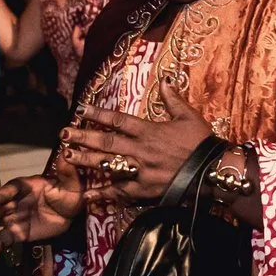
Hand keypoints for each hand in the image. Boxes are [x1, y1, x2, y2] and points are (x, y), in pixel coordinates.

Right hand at [0, 173, 83, 259]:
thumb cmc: (69, 193)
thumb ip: (67, 171)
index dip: (5, 192)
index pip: (13, 187)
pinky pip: (2, 241)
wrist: (70, 212)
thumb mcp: (71, 182)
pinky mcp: (15, 233)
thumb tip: (67, 154)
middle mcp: (15, 200)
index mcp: (26, 186)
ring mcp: (13, 217)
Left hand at [59, 87, 215, 205]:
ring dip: (85, 162)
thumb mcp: (189, 116)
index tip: (81, 109)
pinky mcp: (144, 190)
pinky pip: (119, 192)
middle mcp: (140, 150)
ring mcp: (140, 171)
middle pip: (105, 142)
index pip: (118, 120)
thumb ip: (173, 99)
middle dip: (82, 137)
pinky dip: (102, 195)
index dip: (98, 114)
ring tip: (66, 158)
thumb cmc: (202, 142)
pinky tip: (86, 196)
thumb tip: (165, 79)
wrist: (214, 170)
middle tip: (62, 134)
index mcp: (149, 131)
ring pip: (107, 165)